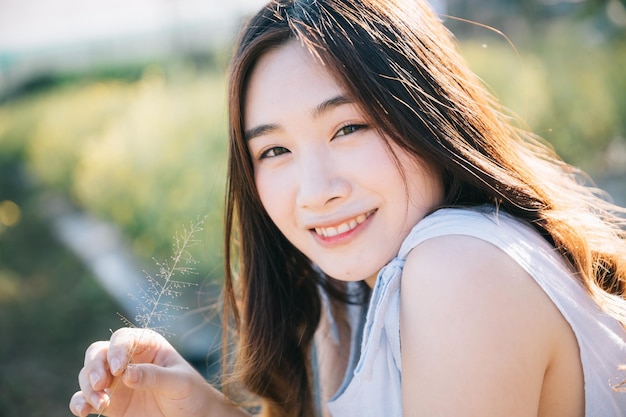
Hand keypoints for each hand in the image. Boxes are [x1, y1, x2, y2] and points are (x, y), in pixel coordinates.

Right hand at [69, 327, 237, 416]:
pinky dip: (79, 402)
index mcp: (146, 345)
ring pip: (88, 375)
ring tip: (102, 404)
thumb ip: (154, 376)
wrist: (191, 416)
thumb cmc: (189, 392)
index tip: (118, 370)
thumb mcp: (178, 382)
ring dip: (88, 387)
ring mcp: (116, 381)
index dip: (116, 351)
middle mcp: (127, 359)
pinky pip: (84, 398)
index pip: (123, 338)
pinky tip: (83, 411)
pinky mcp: (109, 402)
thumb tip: (126, 374)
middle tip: (101, 384)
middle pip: (98, 353)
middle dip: (95, 367)